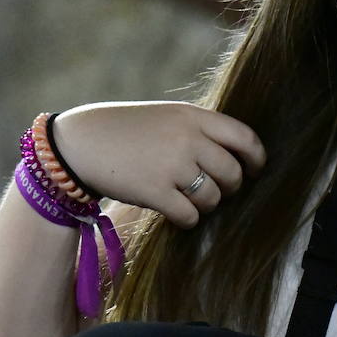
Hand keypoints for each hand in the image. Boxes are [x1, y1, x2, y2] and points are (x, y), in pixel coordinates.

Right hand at [51, 101, 264, 227]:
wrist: (80, 143)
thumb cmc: (127, 130)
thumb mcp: (167, 117)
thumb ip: (200, 130)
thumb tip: (238, 156)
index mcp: (193, 116)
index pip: (245, 137)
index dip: (256, 158)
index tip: (255, 170)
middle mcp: (187, 138)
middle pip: (232, 173)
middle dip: (230, 187)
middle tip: (217, 190)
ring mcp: (171, 165)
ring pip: (213, 197)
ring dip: (207, 205)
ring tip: (193, 201)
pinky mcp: (154, 192)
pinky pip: (190, 215)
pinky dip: (189, 219)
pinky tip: (179, 214)